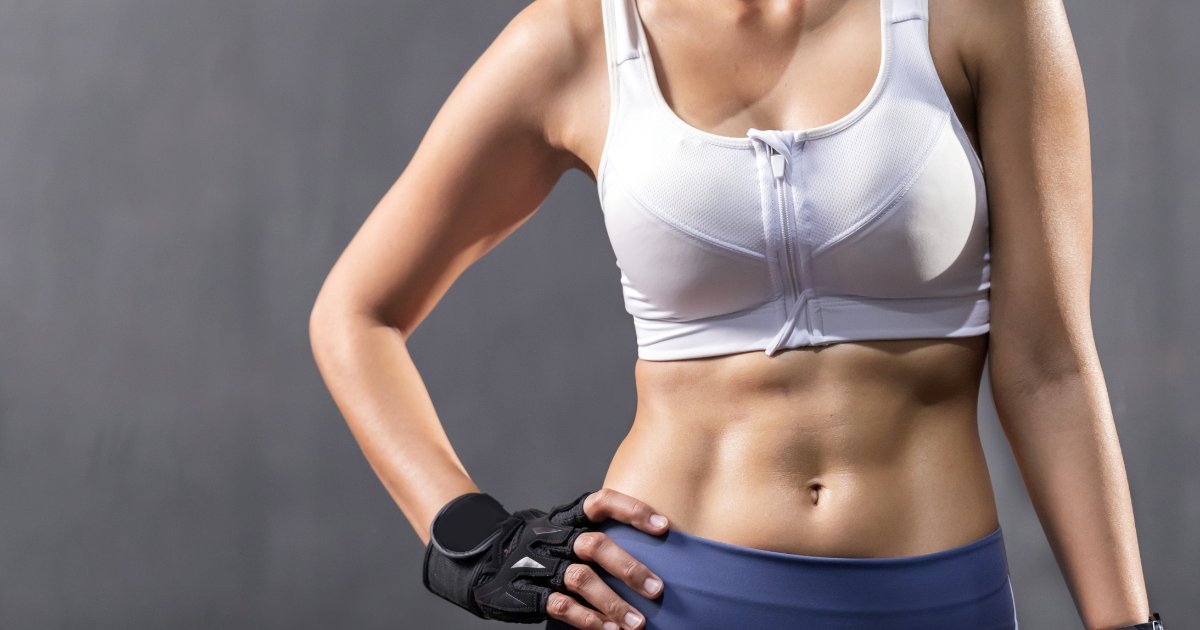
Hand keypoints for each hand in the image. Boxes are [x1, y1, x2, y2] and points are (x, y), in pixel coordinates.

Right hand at [421, 488, 668, 628]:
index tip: (664, 527)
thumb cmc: (538, 550)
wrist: (479, 565)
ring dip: (613, 603)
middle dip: (630, 568)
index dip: (634, 510)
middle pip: (595, 544)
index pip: (601, 502)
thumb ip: (594, 535)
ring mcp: (538, 565)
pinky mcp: (527, 593)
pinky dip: (588, 620)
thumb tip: (652, 545)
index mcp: (565, 518)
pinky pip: (561, 606)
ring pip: (581, 579)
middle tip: (658, 589)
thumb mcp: (560, 531)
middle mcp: (553, 537)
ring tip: (638, 624)